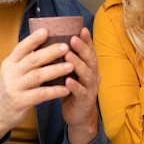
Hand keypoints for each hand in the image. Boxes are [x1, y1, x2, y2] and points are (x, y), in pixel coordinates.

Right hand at [0, 28, 73, 141]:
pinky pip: (40, 95)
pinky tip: (66, 89)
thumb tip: (45, 42)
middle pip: (32, 60)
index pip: (21, 47)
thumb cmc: (12, 88)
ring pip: (37, 76)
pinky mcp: (20, 102)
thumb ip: (25, 59)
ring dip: (55, 70)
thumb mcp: (13, 71)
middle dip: (50, 52)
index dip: (33, 39)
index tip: (46, 30)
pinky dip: (54, 91)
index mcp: (10, 63)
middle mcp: (11, 73)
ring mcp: (15, 88)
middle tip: (66, 47)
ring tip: (71, 66)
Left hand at [60, 27, 99, 143]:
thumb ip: (65, 60)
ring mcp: (91, 88)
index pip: (89, 50)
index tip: (81, 28)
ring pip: (87, 74)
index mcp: (89, 66)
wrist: (79, 115)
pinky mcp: (85, 100)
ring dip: (78, 64)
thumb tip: (51, 42)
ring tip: (68, 55)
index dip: (86, 39)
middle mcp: (93, 75)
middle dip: (82, 48)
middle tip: (73, 38)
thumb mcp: (70, 72)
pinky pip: (81, 92)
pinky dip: (75, 86)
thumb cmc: (71, 90)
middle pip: (90, 59)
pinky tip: (68, 81)